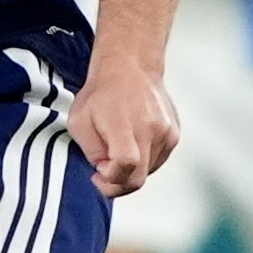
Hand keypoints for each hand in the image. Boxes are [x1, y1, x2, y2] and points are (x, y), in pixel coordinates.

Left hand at [69, 55, 177, 198]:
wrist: (130, 67)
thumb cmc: (102, 93)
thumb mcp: (79, 122)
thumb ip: (91, 152)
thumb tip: (105, 171)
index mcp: (126, 126)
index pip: (125, 168)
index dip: (109, 179)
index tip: (98, 173)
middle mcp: (151, 131)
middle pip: (138, 179)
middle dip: (118, 184)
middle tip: (104, 172)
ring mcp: (166, 133)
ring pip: (148, 172)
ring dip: (131, 169)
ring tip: (118, 147)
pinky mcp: (174, 134)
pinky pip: (157, 161)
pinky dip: (143, 160)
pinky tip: (132, 142)